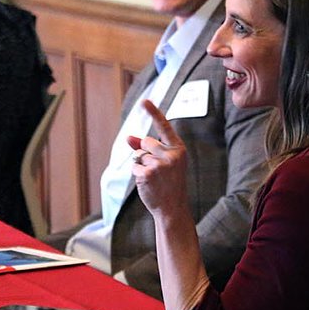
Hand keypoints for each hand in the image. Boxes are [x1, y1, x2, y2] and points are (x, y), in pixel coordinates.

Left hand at [128, 99, 188, 219]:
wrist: (172, 208)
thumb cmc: (169, 184)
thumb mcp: (165, 163)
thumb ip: (149, 149)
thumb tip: (129, 137)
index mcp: (179, 150)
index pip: (164, 127)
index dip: (154, 113)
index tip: (144, 101)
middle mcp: (171, 155)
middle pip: (146, 142)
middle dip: (145, 152)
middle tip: (158, 171)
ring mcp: (159, 164)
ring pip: (138, 155)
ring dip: (141, 165)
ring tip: (154, 179)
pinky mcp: (147, 173)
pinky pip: (134, 166)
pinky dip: (137, 174)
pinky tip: (148, 183)